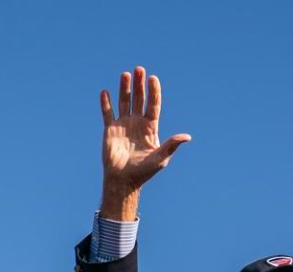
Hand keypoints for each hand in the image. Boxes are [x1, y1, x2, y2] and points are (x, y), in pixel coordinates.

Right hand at [99, 66, 190, 220]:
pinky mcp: (110, 130)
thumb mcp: (160, 158)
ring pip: (124, 102)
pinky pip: (107, 113)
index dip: (154, 92)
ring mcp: (123, 125)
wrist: (123, 180)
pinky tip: (105, 92)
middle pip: (140, 99)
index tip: (153, 78)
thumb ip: (171, 145)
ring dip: (125, 88)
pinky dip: (106, 103)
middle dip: (140, 85)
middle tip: (139, 69)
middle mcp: (137, 123)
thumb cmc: (144, 172)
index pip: (153, 105)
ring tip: (125, 74)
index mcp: (150, 128)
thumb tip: (187, 137)